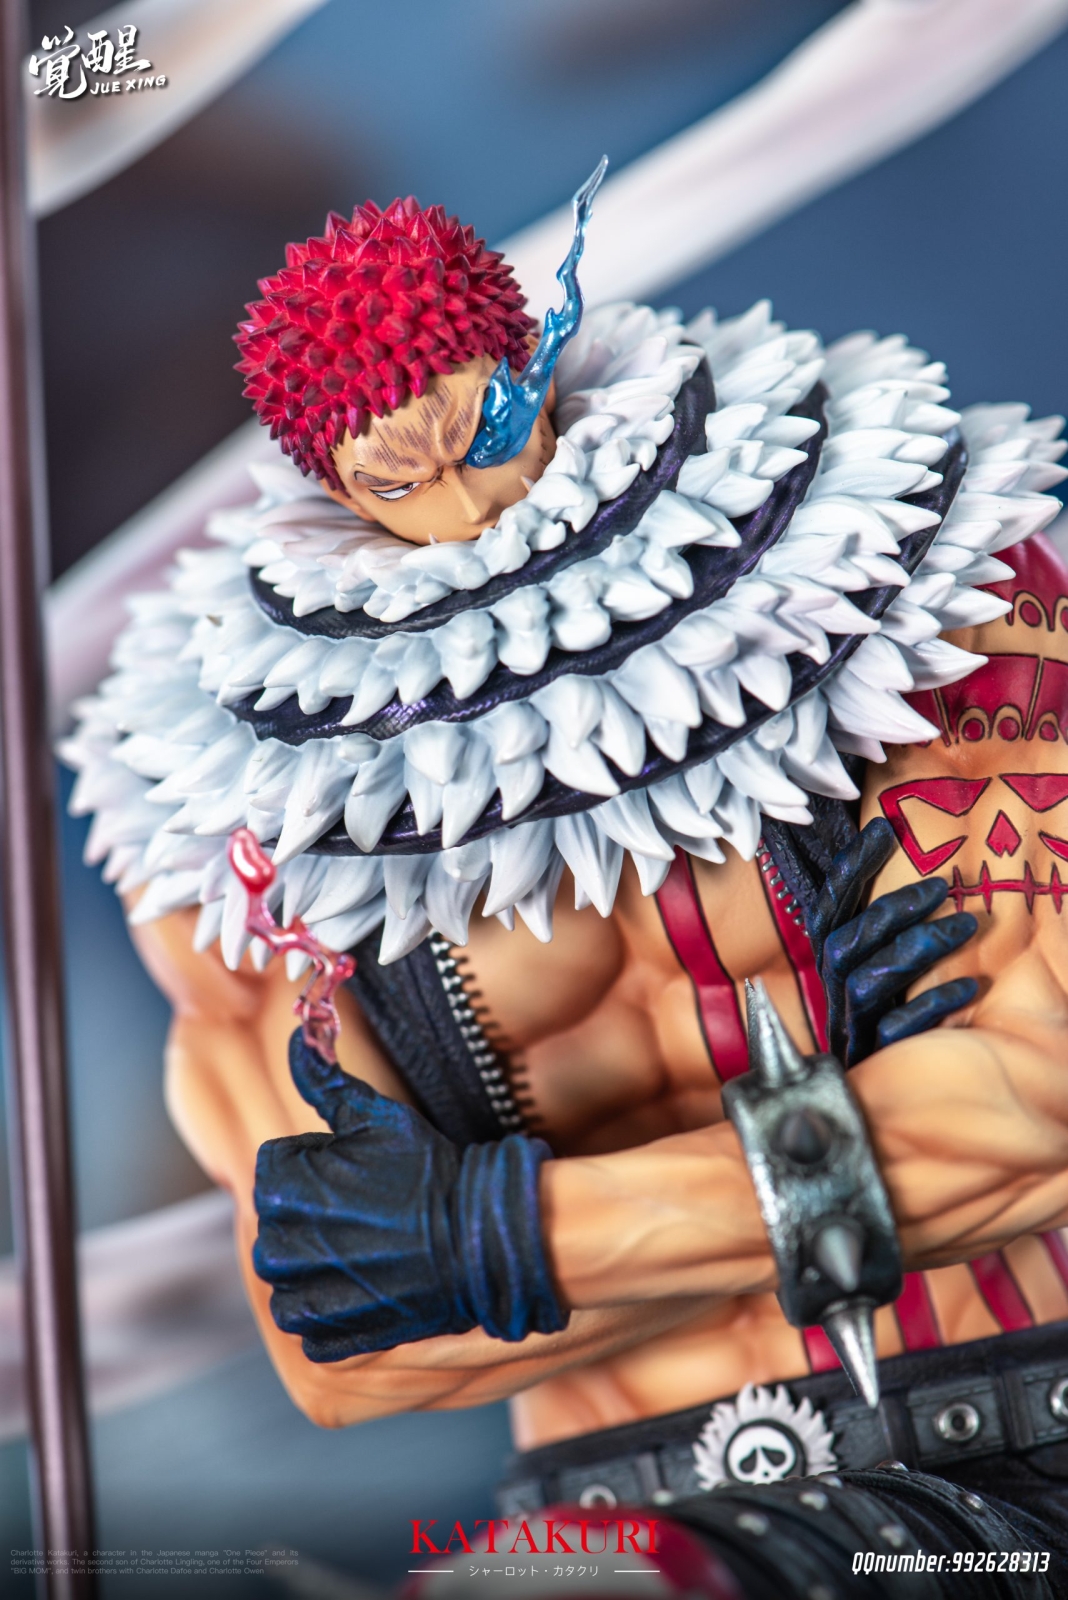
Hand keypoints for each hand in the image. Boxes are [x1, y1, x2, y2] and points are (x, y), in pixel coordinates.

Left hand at [253, 1030, 564, 1360]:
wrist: (481, 1241)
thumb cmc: (429, 1172)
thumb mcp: (377, 1116)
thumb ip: (324, 1079)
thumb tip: (298, 1038)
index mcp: (283, 1190)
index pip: (274, 1172)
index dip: (316, 1167)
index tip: (355, 1175)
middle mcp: (282, 1248)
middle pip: (277, 1227)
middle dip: (312, 1218)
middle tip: (367, 1215)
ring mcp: (305, 1298)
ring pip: (286, 1279)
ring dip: (317, 1267)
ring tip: (368, 1251)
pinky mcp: (329, 1337)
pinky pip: (309, 1325)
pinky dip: (334, 1310)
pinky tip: (371, 1287)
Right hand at [810, 818, 977, 1066]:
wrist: (866, 1089)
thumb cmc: (882, 1011)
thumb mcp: (876, 961)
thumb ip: (880, 919)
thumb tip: (897, 850)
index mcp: (831, 957)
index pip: (828, 907)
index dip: (849, 868)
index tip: (882, 828)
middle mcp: (834, 986)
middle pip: (844, 943)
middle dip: (890, 909)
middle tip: (941, 886)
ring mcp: (851, 1021)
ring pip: (867, 981)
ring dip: (915, 949)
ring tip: (964, 927)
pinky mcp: (874, 1054)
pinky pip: (895, 1029)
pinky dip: (930, 1006)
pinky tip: (968, 986)